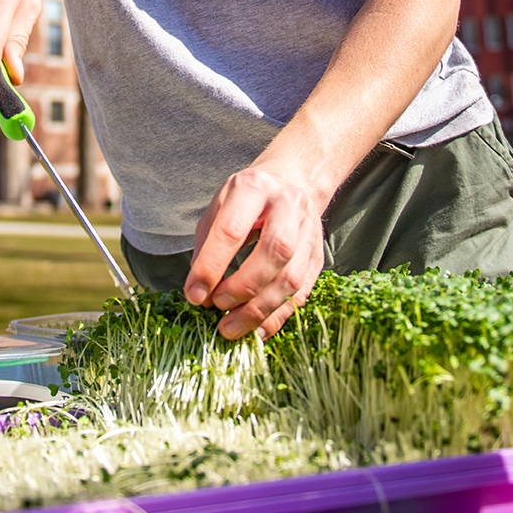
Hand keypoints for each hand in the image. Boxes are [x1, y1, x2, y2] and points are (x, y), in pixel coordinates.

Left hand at [184, 164, 326, 340]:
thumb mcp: (218, 209)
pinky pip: (301, 294)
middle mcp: (288, 206)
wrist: (289, 183)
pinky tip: (255, 330)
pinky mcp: (317, 257)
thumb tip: (200, 294)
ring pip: (291, 278)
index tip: (195, 295)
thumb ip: (207, 248)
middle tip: (217, 306)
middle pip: (274, 252)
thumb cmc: (245, 200)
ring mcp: (308, 232)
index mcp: (254, 188)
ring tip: (230, 326)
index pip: (232, 231)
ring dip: (259, 309)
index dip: (211, 267)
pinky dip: (276, 317)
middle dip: (242, 287)